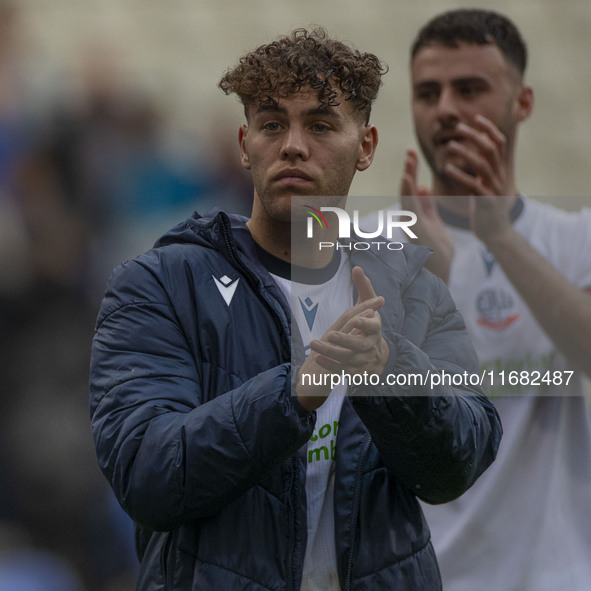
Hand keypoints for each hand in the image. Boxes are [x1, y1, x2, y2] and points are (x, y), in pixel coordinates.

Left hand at [296, 267, 388, 410]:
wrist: (376, 356)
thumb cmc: (369, 325)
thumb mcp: (368, 306)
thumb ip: (363, 287)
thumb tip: (357, 267)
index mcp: (375, 328)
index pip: (373, 326)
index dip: (365, 324)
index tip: (355, 321)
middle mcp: (371, 345)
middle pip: (358, 345)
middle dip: (344, 340)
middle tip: (330, 335)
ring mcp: (363, 360)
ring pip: (347, 358)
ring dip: (331, 353)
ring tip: (314, 345)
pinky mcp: (355, 371)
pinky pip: (342, 370)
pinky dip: (330, 366)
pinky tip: (318, 358)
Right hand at [400, 149, 453, 282]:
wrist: (442, 272)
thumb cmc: (439, 252)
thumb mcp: (436, 223)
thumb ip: (428, 207)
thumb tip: (424, 188)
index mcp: (418, 216)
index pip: (414, 190)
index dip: (413, 172)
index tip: (413, 156)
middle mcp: (413, 219)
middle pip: (409, 190)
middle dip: (409, 170)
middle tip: (410, 151)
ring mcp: (413, 224)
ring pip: (407, 196)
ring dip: (408, 177)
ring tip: (409, 160)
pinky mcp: (416, 229)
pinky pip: (410, 208)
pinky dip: (408, 192)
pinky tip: (408, 178)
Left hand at [442, 115, 517, 246]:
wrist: (495, 233)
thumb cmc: (486, 208)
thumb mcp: (486, 184)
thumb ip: (483, 169)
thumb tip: (478, 151)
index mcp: (499, 171)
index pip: (498, 143)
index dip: (489, 129)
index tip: (476, 118)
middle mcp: (500, 177)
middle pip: (491, 149)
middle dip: (476, 136)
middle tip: (459, 127)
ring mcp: (495, 189)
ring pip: (482, 165)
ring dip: (465, 153)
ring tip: (449, 145)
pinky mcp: (487, 202)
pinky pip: (474, 185)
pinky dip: (460, 176)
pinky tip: (447, 169)